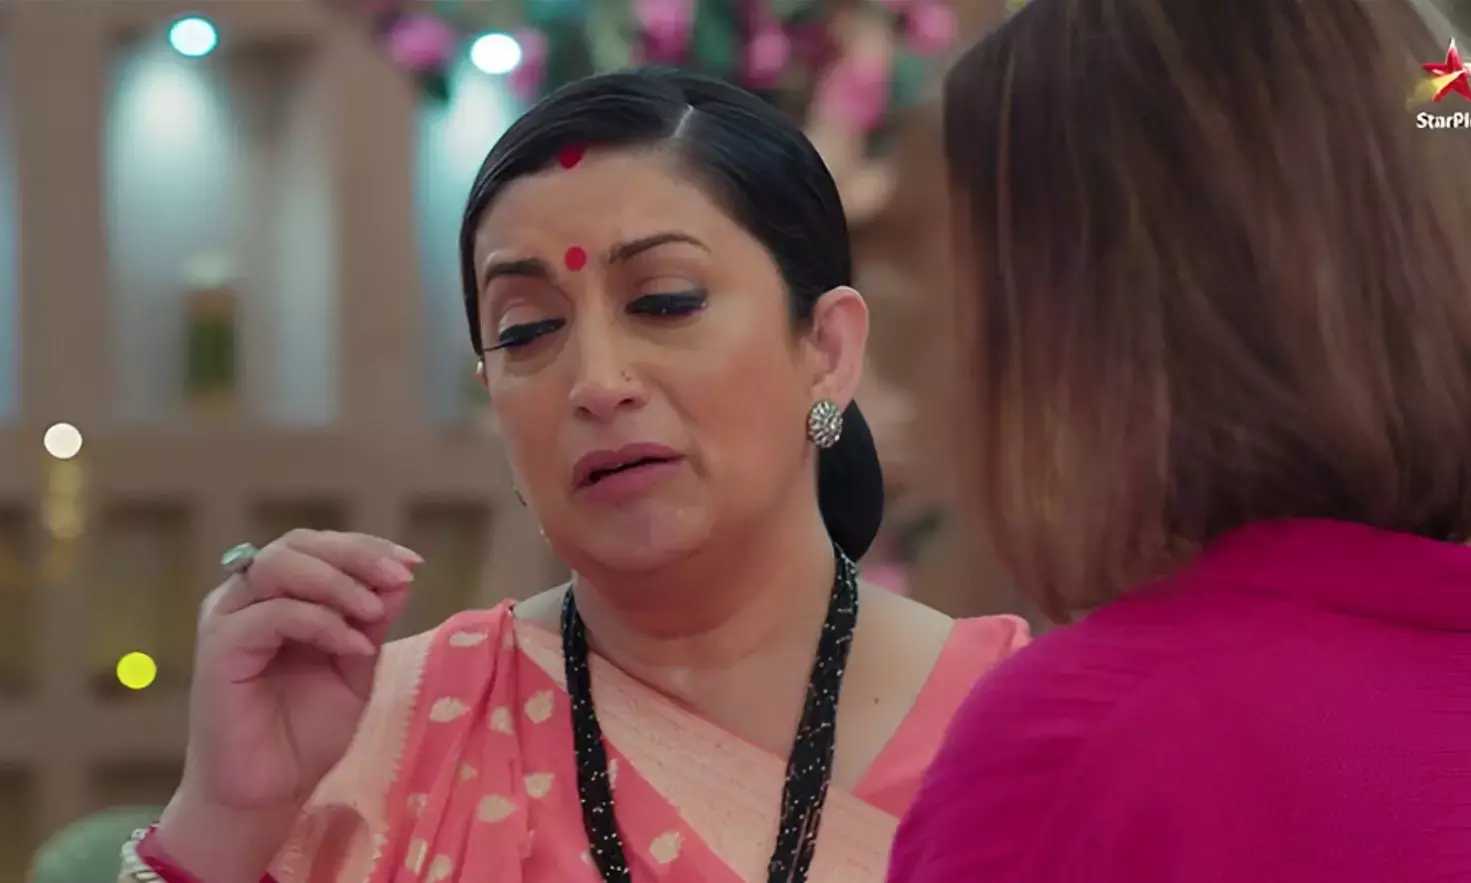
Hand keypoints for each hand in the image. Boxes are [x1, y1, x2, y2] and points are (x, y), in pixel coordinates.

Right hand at [157, 530, 419, 880]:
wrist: (268, 791)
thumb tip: (401, 578)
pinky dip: (321, 623)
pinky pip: (271, 615)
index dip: (365, 547)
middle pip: (296, 545)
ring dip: (337, 582)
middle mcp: (244, 598)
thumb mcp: (354, 667)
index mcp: (274, 595)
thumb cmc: (305, 730)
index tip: (412, 563)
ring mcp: (227, 621)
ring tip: (375, 612)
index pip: (316, 546)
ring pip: (277, 566)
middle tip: (399, 577)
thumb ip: (371, 622)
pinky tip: (355, 649)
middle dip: (355, 554)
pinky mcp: (218, 651)